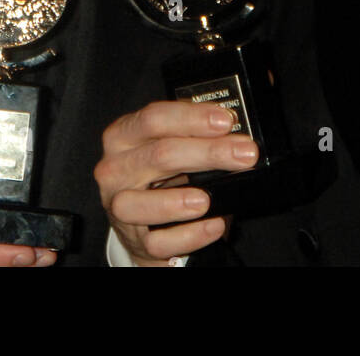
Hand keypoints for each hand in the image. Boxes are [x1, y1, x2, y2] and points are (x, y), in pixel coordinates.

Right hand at [95, 101, 257, 265]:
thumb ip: (191, 134)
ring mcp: (119, 206)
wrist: (143, 222)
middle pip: (159, 155)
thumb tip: (231, 127)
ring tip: (207, 200)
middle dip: (207, 153)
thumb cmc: (160, 176)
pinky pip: (157, 242)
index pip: (153, 118)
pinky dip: (188, 235)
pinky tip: (212, 225)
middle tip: (244, 153)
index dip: (192, 118)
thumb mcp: (169, 146)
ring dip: (175, 201)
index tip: (226, 121)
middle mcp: (115, 169)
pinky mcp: (135, 241)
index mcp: (123, 136)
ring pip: (138, 203)